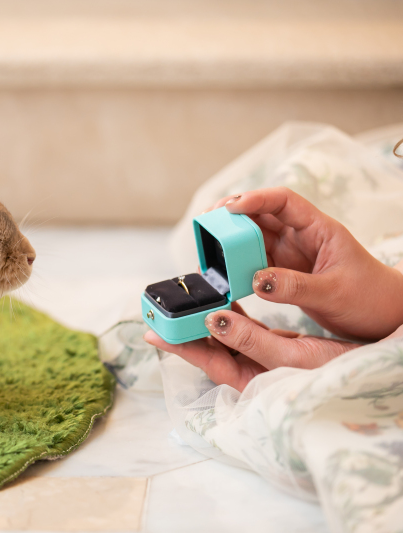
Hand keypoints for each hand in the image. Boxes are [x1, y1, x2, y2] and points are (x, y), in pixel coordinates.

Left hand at [144, 303, 359, 391]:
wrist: (369, 364)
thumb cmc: (334, 367)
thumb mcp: (291, 354)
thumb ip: (250, 340)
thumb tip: (212, 321)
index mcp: (250, 380)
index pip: (206, 361)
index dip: (179, 346)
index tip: (152, 332)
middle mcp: (250, 370)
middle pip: (208, 348)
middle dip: (183, 330)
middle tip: (157, 312)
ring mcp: (260, 357)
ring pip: (223, 336)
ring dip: (203, 318)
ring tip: (182, 301)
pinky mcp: (273, 344)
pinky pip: (243, 327)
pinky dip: (231, 311)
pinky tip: (221, 297)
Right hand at [209, 187, 402, 340]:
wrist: (382, 318)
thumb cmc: (370, 298)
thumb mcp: (333, 293)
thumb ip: (294, 287)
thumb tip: (255, 281)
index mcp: (319, 229)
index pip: (283, 201)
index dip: (255, 198)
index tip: (230, 207)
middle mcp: (301, 237)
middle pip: (260, 215)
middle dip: (232, 215)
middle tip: (208, 223)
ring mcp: (289, 255)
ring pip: (252, 239)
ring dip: (230, 241)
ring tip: (208, 247)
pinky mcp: (281, 274)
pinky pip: (252, 263)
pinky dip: (235, 265)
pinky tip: (222, 272)